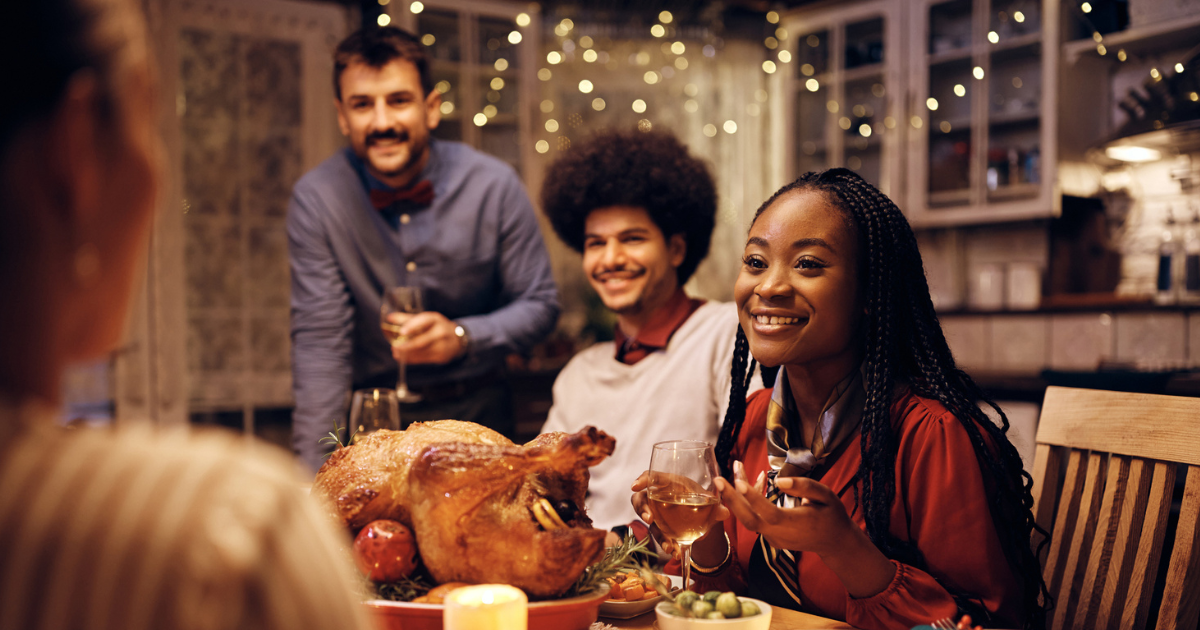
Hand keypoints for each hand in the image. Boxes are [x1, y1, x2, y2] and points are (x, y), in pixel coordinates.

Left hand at [387, 311, 464, 364]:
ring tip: (396, 353)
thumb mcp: (426, 319)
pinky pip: (424, 359)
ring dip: (407, 354)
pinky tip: (404, 358)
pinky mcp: (441, 357)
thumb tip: (389, 317)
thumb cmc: (436, 326)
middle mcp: (441, 332)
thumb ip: (407, 318)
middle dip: (406, 346)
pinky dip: (412, 359)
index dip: (412, 326)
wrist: (457, 339)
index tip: (401, 332)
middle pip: (422, 341)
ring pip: (422, 352)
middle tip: (394, 348)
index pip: (424, 321)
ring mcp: (442, 345)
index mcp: (435, 319)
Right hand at [630, 471, 728, 559]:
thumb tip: (724, 512)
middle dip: (642, 509)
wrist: (703, 514)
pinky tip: (675, 552)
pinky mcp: (661, 528)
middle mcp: (659, 496)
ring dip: (658, 534)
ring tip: (668, 546)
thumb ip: (715, 506)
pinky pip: (659, 536)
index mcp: (670, 482)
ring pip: (648, 521)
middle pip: (640, 499)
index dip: (642, 479)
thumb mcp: (708, 500)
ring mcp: (657, 513)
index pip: (652, 477)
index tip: (635, 486)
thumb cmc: (700, 498)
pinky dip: (666, 544)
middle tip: (649, 518)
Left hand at [715, 460, 896, 597]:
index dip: (753, 499)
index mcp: (794, 524)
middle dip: (731, 499)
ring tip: (736, 469)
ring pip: (749, 518)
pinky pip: (755, 519)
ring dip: (738, 496)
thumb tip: (779, 481)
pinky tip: (749, 482)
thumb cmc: (831, 515)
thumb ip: (804, 487)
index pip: (769, 513)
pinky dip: (749, 502)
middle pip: (749, 520)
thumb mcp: (826, 496)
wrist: (835, 542)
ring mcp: (773, 539)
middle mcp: (779, 535)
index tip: (738, 482)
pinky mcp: (770, 538)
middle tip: (718, 479)